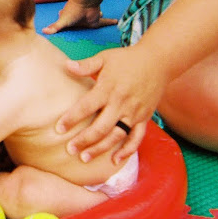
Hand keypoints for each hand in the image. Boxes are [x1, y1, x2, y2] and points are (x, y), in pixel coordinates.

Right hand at [42, 0, 117, 34]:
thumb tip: (42, 31)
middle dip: (78, 24)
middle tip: (79, 27)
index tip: (59, 18)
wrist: (86, 2)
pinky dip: (110, 22)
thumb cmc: (73, 11)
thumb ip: (54, 27)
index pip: (63, 22)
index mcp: (68, 18)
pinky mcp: (96, 20)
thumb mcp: (62, 21)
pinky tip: (116, 22)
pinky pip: (104, 22)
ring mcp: (87, 20)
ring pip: (91, 22)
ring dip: (94, 22)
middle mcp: (78, 19)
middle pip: (78, 24)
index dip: (61, 23)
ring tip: (96, 23)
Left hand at [56, 45, 165, 163]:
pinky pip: (137, 138)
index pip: (86, 106)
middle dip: (84, 140)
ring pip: (116, 136)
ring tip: (84, 158)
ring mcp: (134, 112)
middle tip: (70, 150)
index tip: (59, 129)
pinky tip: (115, 160)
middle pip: (100, 127)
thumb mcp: (105, 58)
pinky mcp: (144, 118)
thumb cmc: (127, 59)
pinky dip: (127, 151)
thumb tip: (66, 65)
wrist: (159, 61)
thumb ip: (86, 65)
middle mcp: (121, 103)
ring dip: (100, 149)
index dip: (72, 118)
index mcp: (108, 88)